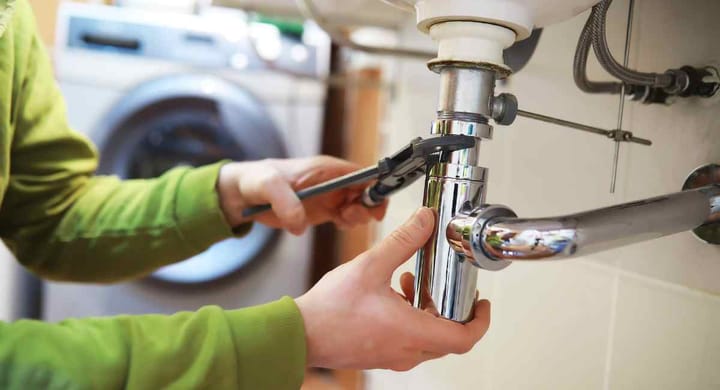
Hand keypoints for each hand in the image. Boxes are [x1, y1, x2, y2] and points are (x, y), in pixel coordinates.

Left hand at [217, 156, 387, 234]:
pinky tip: (337, 224)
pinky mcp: (323, 211)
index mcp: (326, 168)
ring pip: (360, 206)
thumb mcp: (267, 186)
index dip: (375, 187)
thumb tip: (300, 224)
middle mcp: (333, 181)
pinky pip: (346, 217)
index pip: (363, 173)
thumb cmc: (256, 181)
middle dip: (367, 206)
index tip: (374, 206)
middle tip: (348, 216)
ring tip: (340, 220)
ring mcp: (330, 196)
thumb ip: (285, 202)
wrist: (242, 194)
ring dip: (358, 216)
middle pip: (367, 191)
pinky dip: (348, 223)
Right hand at [295, 207, 490, 370]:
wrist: (299, 334)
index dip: (480, 321)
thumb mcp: (371, 266)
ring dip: (427, 310)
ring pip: (427, 338)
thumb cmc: (330, 310)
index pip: (464, 338)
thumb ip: (402, 241)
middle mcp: (406, 351)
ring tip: (411, 282)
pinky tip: (391, 293)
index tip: (482, 304)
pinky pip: (408, 341)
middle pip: (448, 337)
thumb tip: (425, 221)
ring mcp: (392, 356)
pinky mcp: (379, 355)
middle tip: (445, 286)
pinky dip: (410, 318)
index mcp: (411, 332)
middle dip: (451, 308)